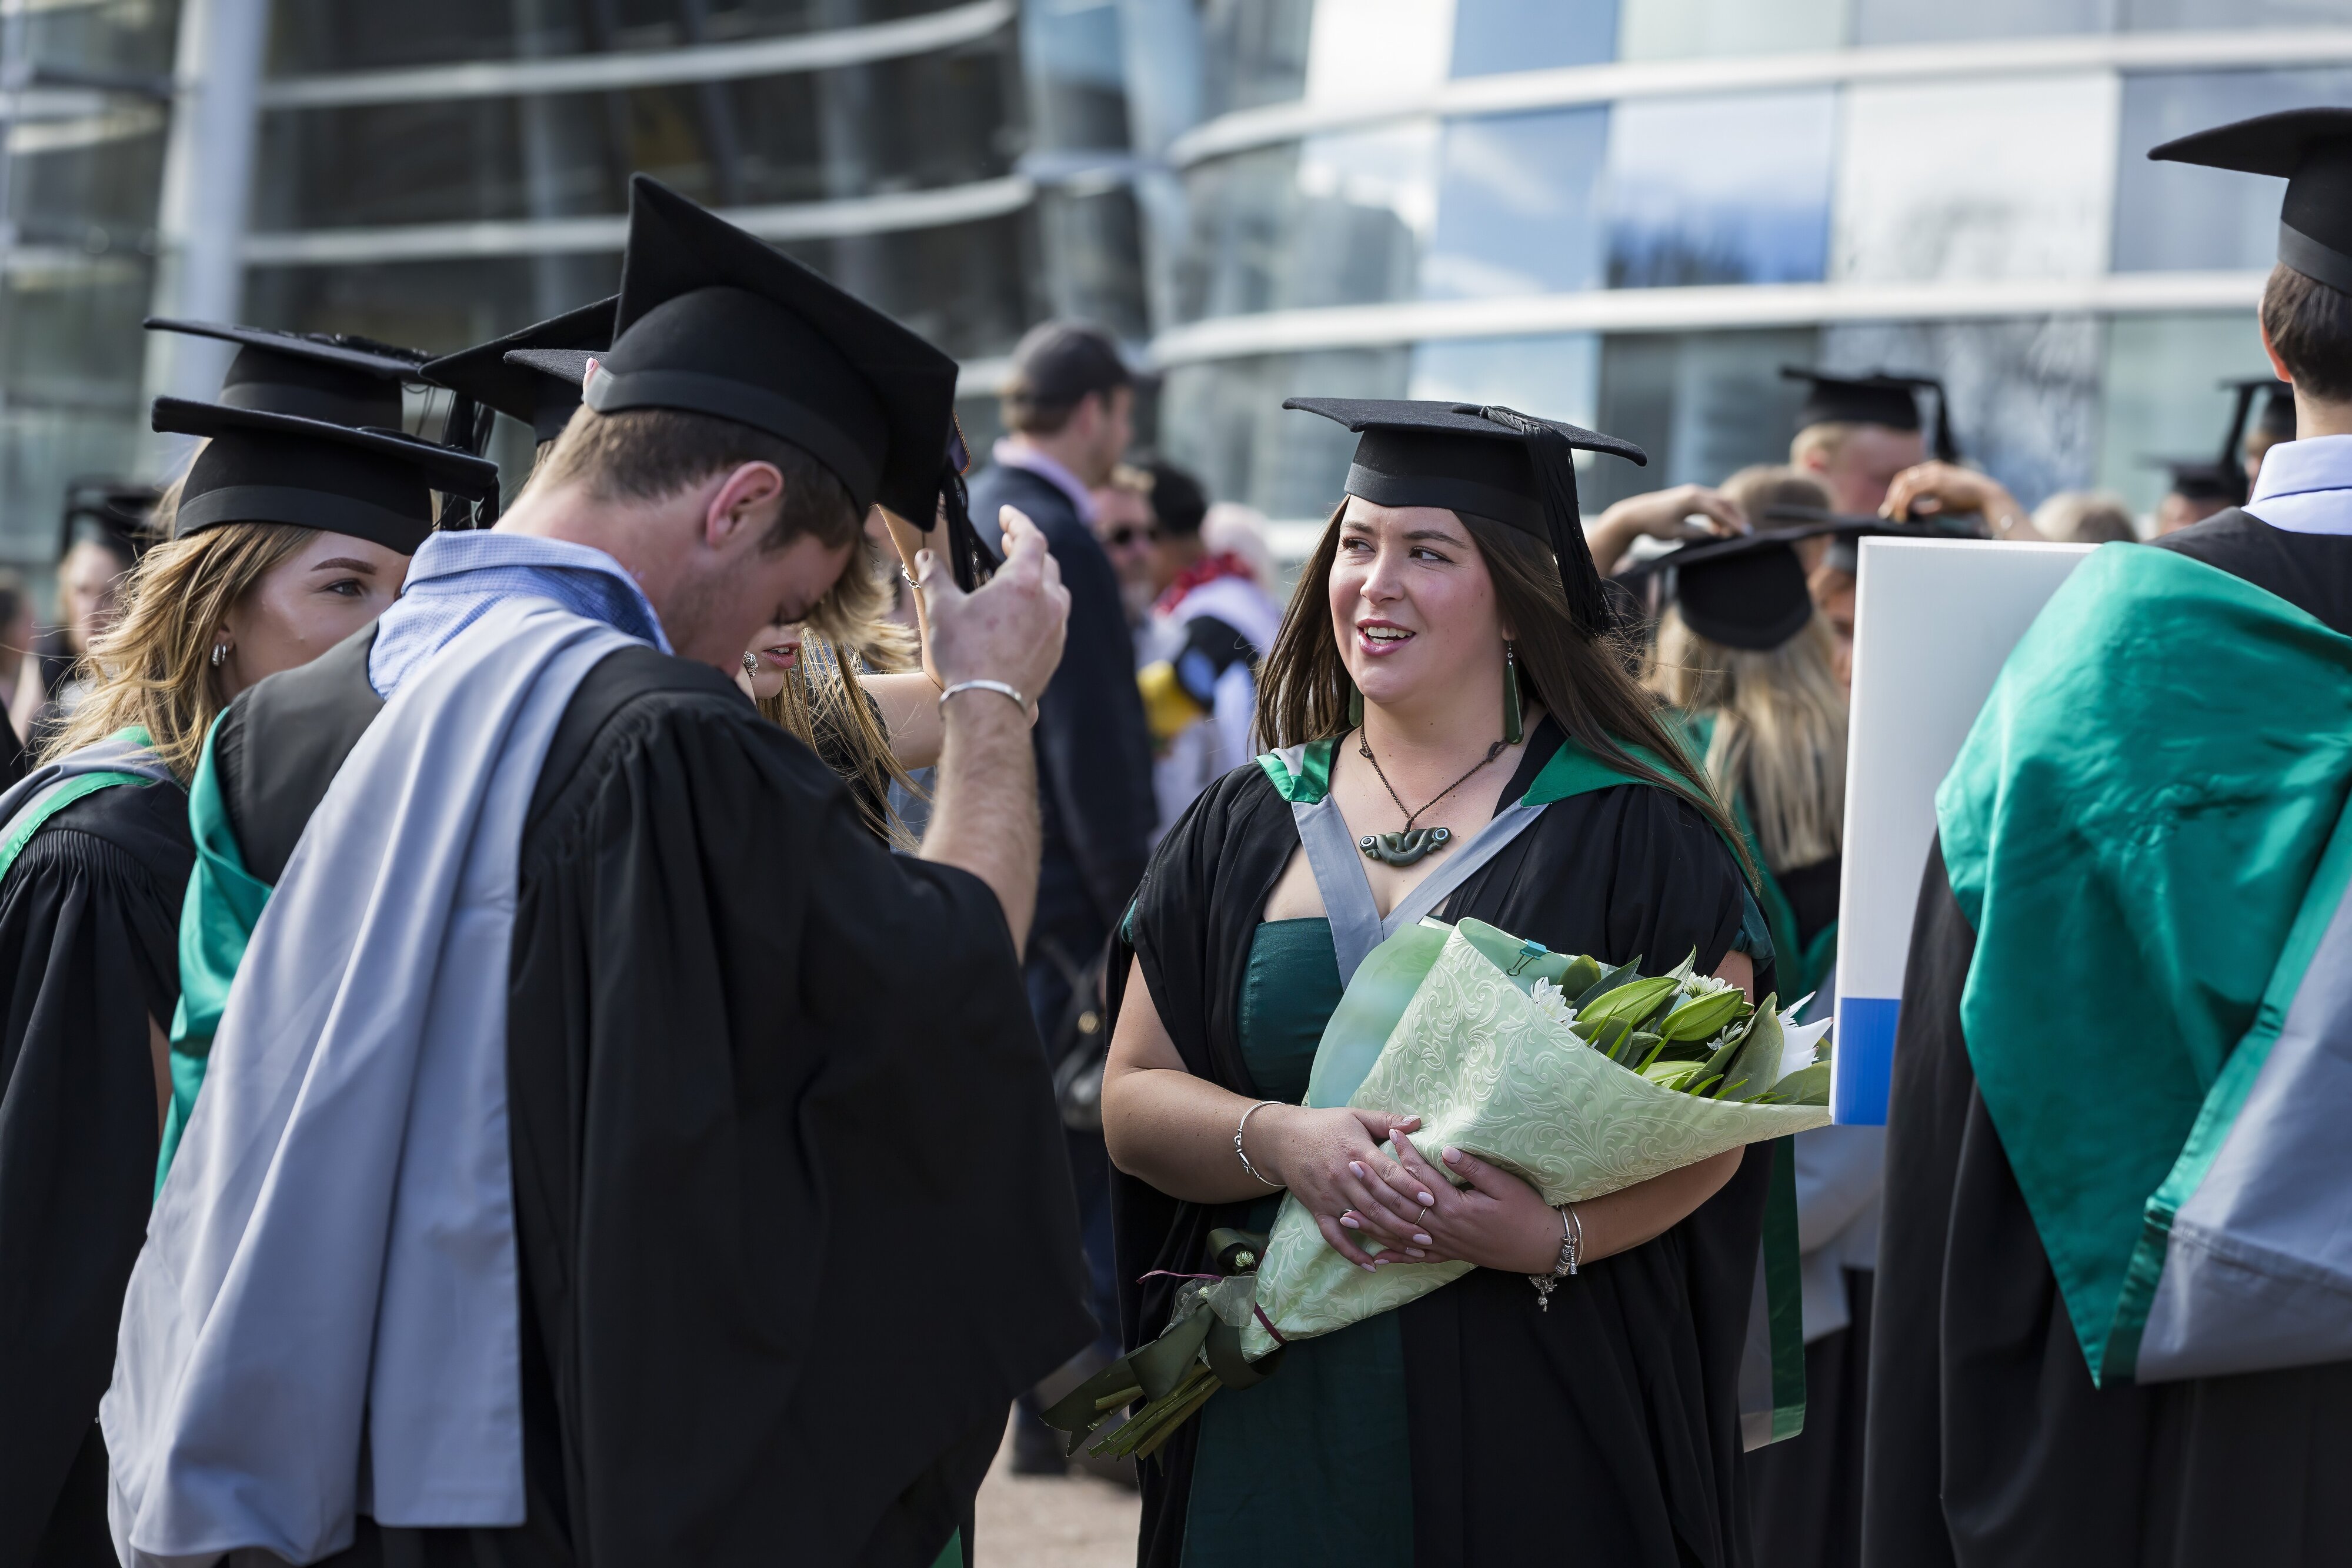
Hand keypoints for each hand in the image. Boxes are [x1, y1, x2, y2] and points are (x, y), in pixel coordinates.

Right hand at [918, 505, 1068, 705]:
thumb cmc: (965, 655)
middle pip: (1046, 562)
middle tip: (1007, 543)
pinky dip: (1041, 606)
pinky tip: (1022, 615)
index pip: (1031, 537)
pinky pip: (1055, 618)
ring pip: (1055, 591)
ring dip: (1038, 577)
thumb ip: (935, 576)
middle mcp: (1049, 601)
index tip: (1006, 514)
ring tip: (1016, 577)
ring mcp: (1057, 628)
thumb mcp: (942, 610)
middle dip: (1027, 548)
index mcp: (1024, 583)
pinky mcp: (1056, 651)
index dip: (1018, 521)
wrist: (988, 705)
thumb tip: (926, 556)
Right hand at [1247, 1105, 1426, 1270]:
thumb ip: (1388, 1121)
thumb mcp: (1356, 1116)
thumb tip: (1418, 1121)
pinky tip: (1371, 1266)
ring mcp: (1331, 1196)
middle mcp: (1345, 1177)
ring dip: (1390, 1238)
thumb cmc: (1324, 1125)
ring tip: (1414, 1252)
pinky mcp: (1318, 1210)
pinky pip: (1335, 1236)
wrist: (1281, 1139)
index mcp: (1357, 1151)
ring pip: (1365, 1222)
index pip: (1389, 1173)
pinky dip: (1352, 1253)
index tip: (1432, 1199)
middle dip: (1407, 1221)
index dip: (1411, 1187)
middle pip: (1380, 1204)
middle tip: (1431, 1236)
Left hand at [1341, 1135, 1560, 1274]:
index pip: (1422, 1176)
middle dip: (1375, 1185)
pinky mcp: (1450, 1255)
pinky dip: (1395, 1257)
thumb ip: (1473, 1168)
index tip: (1390, 1133)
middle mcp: (1443, 1228)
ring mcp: (1444, 1245)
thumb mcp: (1504, 1184)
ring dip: (1373, 1224)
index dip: (1405, 1153)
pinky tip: (1377, 1257)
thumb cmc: (1526, 1211)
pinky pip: (1417, 1258)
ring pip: (1401, 1234)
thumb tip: (1446, 1149)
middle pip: (1401, 1204)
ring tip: (1345, 1214)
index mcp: (1455, 1206)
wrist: (1541, 1246)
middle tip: (1352, 1167)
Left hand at [1606, 483, 1745, 539]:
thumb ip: (1698, 534)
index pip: (1721, 511)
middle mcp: (1696, 492)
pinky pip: (1710, 504)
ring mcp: (1693, 492)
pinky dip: (1717, 515)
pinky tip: (1717, 531)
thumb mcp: (1677, 533)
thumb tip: (1716, 536)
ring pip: (1719, 502)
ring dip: (1728, 516)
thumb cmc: (1655, 525)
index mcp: (1693, 500)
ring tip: (1731, 534)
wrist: (1636, 514)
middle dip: (1737, 517)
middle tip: (1746, 532)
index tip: (1745, 534)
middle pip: (1725, 502)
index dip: (1735, 523)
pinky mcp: (1690, 496)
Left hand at [1880, 462, 2038, 539]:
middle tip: (1887, 513)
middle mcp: (1932, 468)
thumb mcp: (1943, 504)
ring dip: (1896, 502)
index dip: (1895, 493)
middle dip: (1892, 497)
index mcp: (1933, 470)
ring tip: (1897, 517)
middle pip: (1902, 479)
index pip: (1907, 478)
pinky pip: (1912, 491)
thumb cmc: (1968, 502)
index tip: (1890, 508)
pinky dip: (1903, 503)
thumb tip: (1914, 512)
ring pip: (1904, 484)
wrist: (1987, 497)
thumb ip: (1928, 507)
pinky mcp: (1937, 482)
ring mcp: (1934, 473)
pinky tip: (1903, 515)